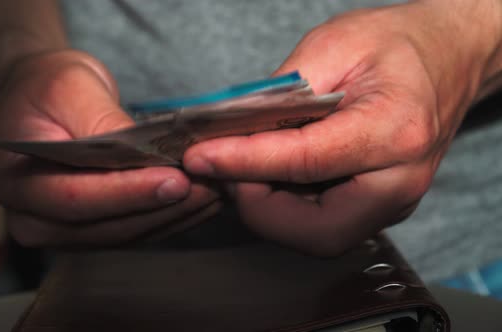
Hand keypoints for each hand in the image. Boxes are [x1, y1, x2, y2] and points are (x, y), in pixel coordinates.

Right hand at [0, 50, 220, 247]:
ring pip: (129, 233)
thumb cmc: (48, 88)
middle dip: (162, 206)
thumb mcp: (70, 87)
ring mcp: (66, 231)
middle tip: (210, 185)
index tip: (176, 180)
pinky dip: (173, 216)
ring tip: (216, 189)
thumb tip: (145, 152)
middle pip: (106, 225)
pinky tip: (203, 199)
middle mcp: (34, 219)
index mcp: (14, 183)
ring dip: (176, 215)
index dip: (128, 192)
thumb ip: (101, 121)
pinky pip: (138, 231)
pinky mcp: (95, 231)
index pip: (74, 198)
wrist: (44, 102)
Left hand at [183, 1, 501, 254]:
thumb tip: (233, 128)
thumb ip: (283, 90)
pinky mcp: (380, 208)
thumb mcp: (334, 45)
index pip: (306, 161)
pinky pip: (326, 227)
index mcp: (395, 130)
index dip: (244, 162)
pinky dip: (287, 211)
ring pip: (318, 236)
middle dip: (258, 207)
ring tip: (244, 171)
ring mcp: (394, 201)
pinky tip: (270, 179)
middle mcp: (400, 180)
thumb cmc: (395, 46)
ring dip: (269, 213)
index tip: (201, 157)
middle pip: (317, 228)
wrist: (444, 59)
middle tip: (226, 171)